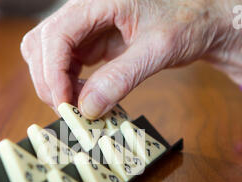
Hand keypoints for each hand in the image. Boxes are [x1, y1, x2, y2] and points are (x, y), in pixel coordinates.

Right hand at [21, 0, 241, 118]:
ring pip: (47, 55)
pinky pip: (65, 63)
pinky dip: (68, 84)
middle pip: (42, 44)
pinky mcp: (89, 40)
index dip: (52, 72)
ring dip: (56, 84)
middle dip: (49, 80)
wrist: (200, 20)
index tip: (65, 104)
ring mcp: (84, 25)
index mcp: (98, 0)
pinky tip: (86, 98)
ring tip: (80, 107)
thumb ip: (121, 78)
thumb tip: (87, 110)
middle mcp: (84, 9)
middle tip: (70, 111)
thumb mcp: (157, 50)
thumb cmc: (186, 23)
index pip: (56, 34)